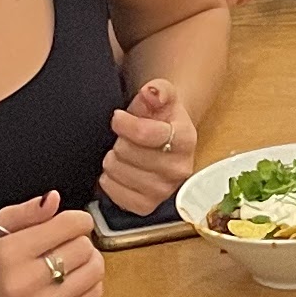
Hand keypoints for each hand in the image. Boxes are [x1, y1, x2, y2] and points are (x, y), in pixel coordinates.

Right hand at [0, 192, 103, 296]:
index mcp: (9, 254)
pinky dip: (90, 283)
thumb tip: (53, 199)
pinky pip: (94, 294)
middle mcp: (22, 283)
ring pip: (94, 271)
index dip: (78, 219)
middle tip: (67, 245)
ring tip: (73, 261)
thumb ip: (27, 211)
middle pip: (83, 247)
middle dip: (80, 240)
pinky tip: (72, 280)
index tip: (75, 222)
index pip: (67, 225)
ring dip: (90, 261)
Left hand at [101, 74, 200, 217]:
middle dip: (119, 140)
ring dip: (113, 160)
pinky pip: (114, 193)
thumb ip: (158, 90)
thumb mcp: (163, 98)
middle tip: (125, 139)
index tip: (118, 117)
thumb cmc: (161, 119)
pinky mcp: (148, 206)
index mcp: (185, 139)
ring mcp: (164, 190)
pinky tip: (120, 170)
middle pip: (127, 153)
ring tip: (123, 154)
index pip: (146, 133)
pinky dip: (110, 181)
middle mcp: (179, 169)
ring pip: (117, 172)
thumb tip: (151, 92)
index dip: (124, 123)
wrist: (167, 141)